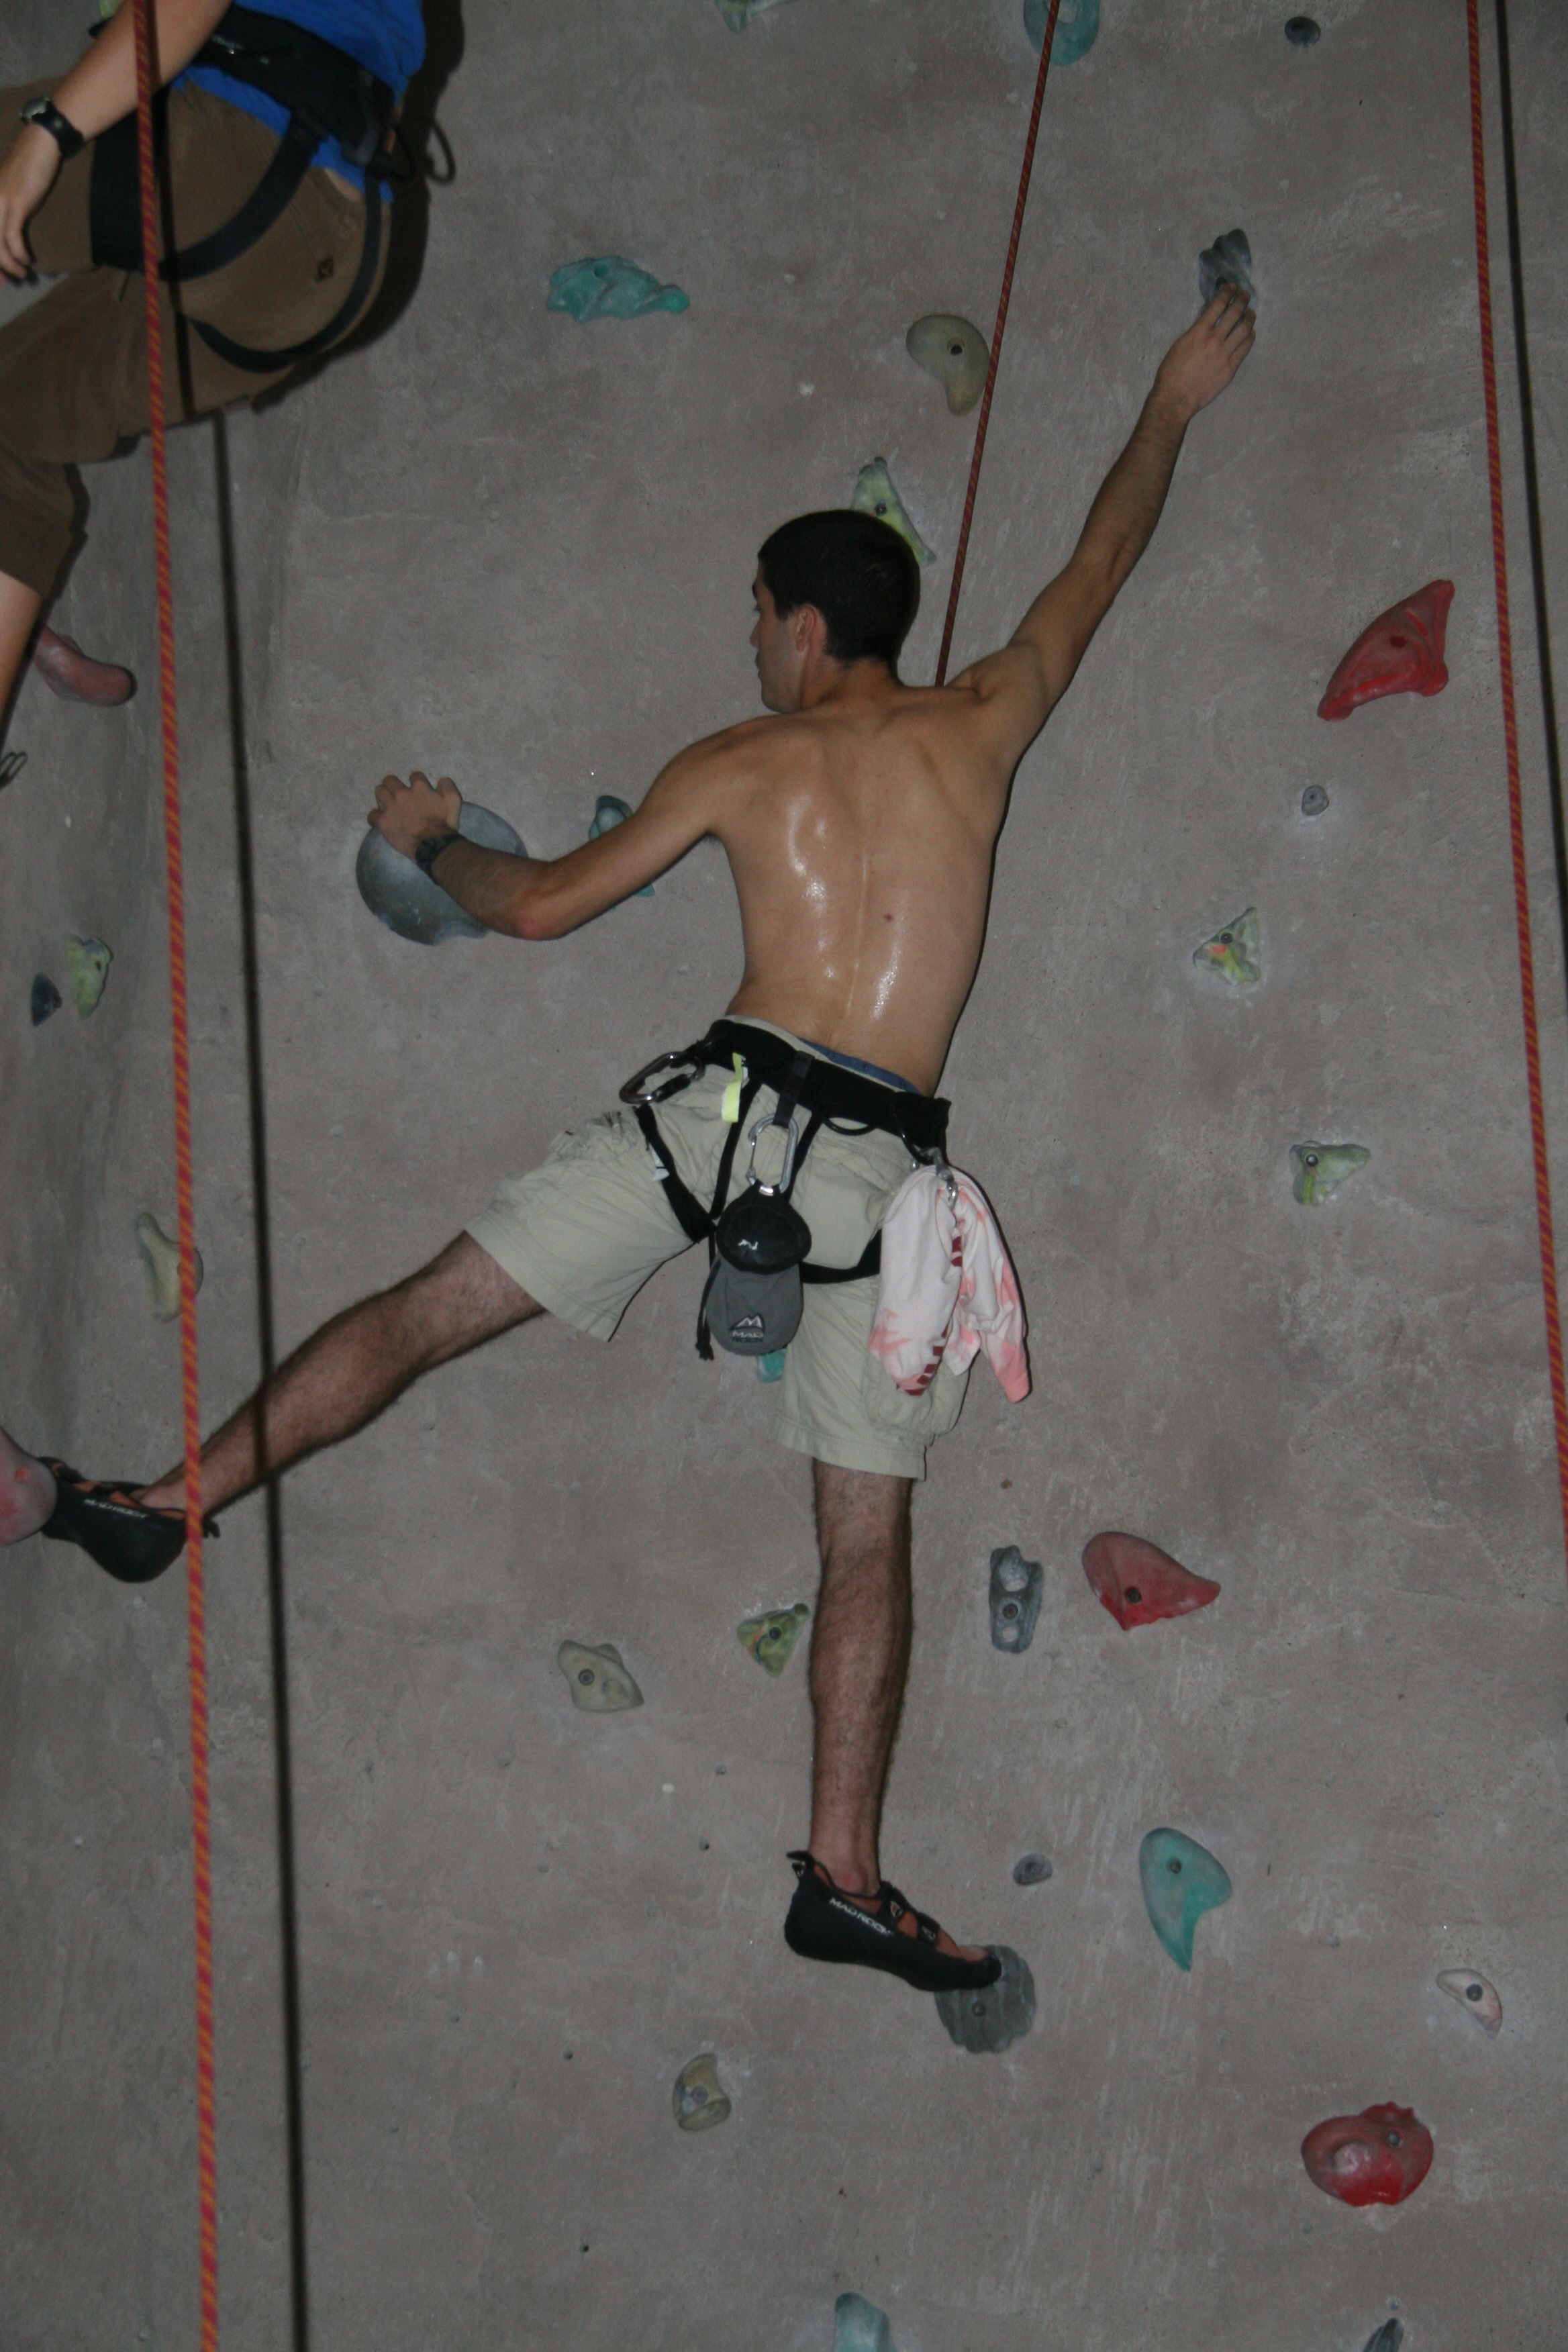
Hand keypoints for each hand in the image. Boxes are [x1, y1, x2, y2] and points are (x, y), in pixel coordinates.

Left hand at [0, 124, 62, 281]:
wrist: (42, 144)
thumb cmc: (31, 166)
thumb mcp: (14, 191)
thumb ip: (9, 210)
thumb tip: (11, 235)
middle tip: (4, 282)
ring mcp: (0, 200)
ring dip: (8, 263)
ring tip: (20, 275)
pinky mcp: (15, 202)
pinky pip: (11, 235)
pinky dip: (18, 252)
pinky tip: (26, 260)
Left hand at [370, 769, 461, 859]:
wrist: (434, 845)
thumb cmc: (445, 824)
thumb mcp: (454, 800)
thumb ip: (447, 785)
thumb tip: (440, 780)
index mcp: (419, 787)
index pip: (414, 776)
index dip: (417, 783)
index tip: (419, 792)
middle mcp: (402, 793)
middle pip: (390, 780)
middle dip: (394, 785)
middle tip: (398, 795)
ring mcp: (390, 807)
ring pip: (379, 792)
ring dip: (383, 796)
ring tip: (388, 805)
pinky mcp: (383, 822)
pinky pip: (372, 815)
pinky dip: (375, 817)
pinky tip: (380, 820)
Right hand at [1155, 283, 1255, 419]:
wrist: (1176, 398)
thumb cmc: (1171, 373)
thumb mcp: (1179, 345)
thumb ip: (1196, 331)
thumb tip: (1208, 320)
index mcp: (1198, 332)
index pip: (1218, 304)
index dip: (1227, 292)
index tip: (1232, 287)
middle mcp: (1214, 340)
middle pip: (1234, 313)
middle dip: (1242, 300)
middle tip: (1245, 295)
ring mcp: (1224, 355)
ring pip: (1244, 329)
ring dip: (1249, 317)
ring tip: (1251, 313)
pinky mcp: (1230, 368)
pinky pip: (1245, 348)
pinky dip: (1250, 337)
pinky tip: (1250, 333)